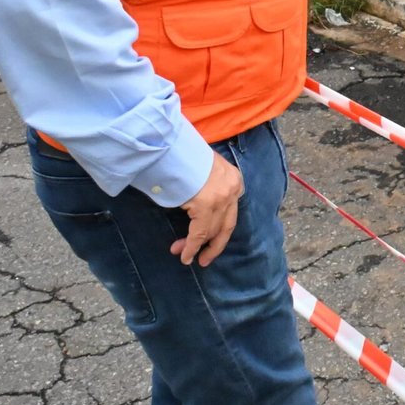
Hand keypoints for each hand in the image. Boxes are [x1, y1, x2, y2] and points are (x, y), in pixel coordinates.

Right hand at [171, 152, 243, 266]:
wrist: (170, 146)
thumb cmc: (183, 156)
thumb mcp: (205, 169)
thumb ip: (209, 186)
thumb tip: (199, 207)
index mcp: (234, 179)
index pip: (230, 211)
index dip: (219, 230)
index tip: (209, 241)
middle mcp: (232, 189)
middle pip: (226, 225)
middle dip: (214, 244)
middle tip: (204, 259)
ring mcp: (221, 197)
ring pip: (211, 231)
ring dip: (196, 246)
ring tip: (184, 256)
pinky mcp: (206, 204)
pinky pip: (198, 233)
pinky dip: (192, 247)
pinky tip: (185, 256)